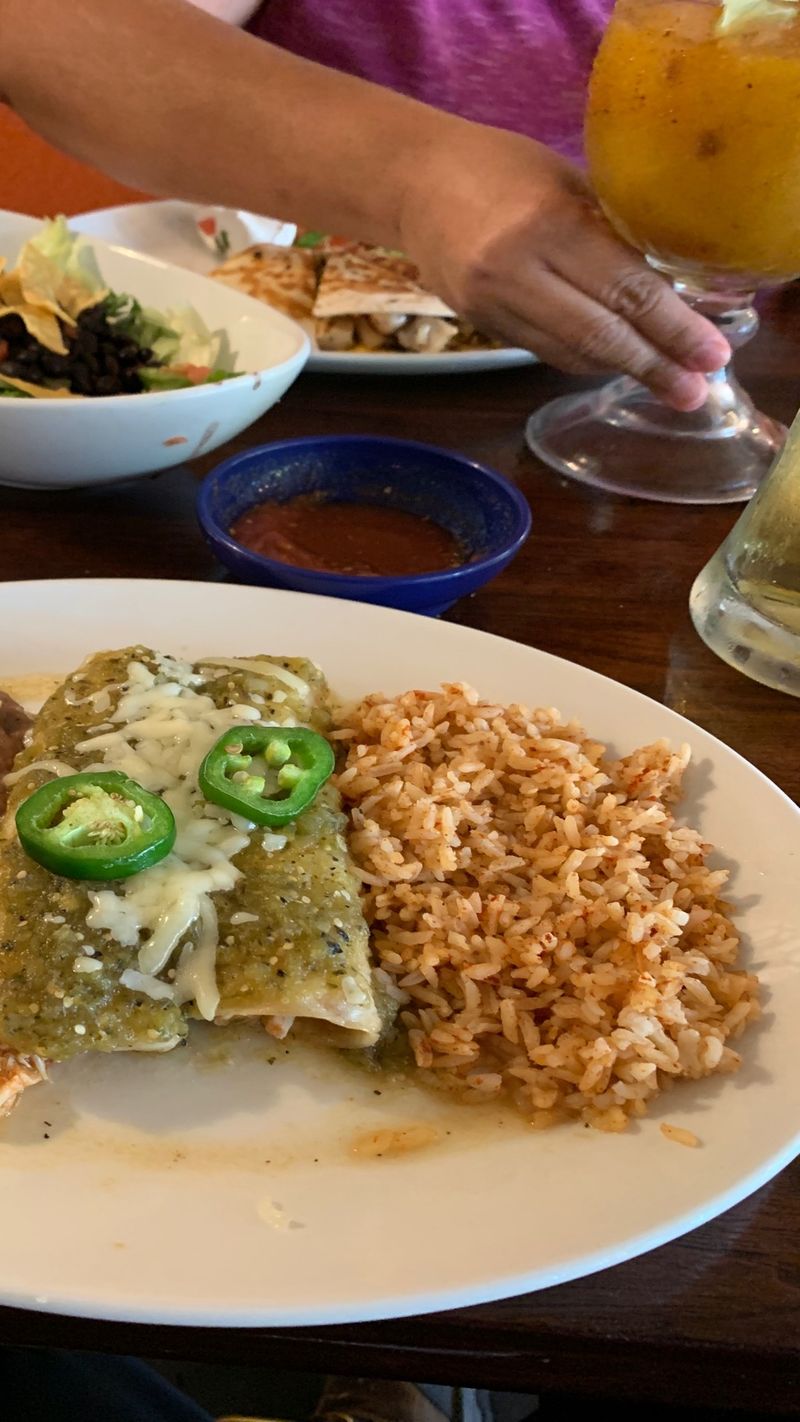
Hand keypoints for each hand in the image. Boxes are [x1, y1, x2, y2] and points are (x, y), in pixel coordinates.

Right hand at [398, 123, 729, 409]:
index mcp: (548, 223)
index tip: (710, 353)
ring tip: (666, 380)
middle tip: (694, 390)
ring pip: (571, 352)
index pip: (625, 289)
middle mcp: (516, 270)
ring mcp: (493, 303)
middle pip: (601, 334)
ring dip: (622, 367)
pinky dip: (585, 356)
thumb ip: (609, 230)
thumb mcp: (565, 180)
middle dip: (654, 364)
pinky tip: (614, 359)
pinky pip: (544, 349)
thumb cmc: (498, 166)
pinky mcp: (480, 322)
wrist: (413, 181)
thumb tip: (668, 284)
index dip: (673, 328)